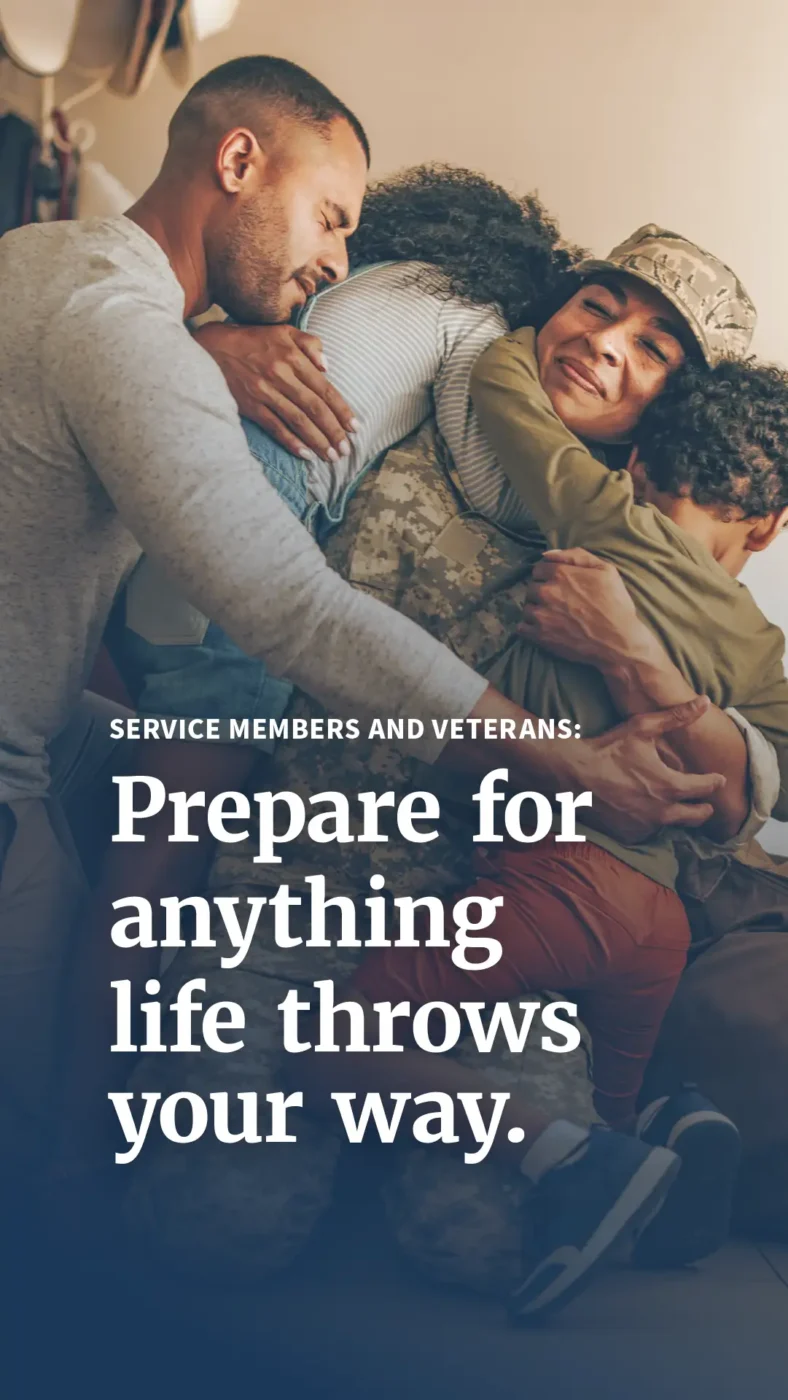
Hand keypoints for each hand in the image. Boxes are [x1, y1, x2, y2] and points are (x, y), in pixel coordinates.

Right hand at [193, 321, 357, 461]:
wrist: (212, 347)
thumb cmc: (253, 340)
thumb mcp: (284, 331)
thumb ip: (310, 344)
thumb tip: (327, 367)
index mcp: (293, 357)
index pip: (324, 389)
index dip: (341, 410)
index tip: (355, 427)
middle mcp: (281, 375)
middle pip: (314, 407)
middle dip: (333, 431)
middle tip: (346, 450)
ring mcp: (265, 392)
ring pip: (298, 420)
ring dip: (317, 440)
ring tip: (331, 456)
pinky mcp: (250, 405)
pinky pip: (275, 427)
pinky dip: (291, 442)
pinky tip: (306, 454)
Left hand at [519, 547, 657, 670]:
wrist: (618, 642)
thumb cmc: (615, 604)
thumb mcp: (605, 570)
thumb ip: (576, 556)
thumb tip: (547, 554)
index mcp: (560, 574)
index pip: (538, 569)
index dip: (547, 576)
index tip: (557, 585)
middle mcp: (546, 592)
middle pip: (531, 588)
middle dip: (541, 593)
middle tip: (557, 603)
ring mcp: (541, 615)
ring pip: (526, 608)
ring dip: (536, 611)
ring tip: (553, 617)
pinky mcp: (539, 636)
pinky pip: (522, 628)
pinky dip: (530, 629)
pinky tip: (544, 629)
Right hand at [563, 697, 725, 842]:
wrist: (573, 775)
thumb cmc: (608, 749)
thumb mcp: (643, 727)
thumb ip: (677, 717)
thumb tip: (706, 701)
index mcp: (671, 785)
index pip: (706, 788)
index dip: (714, 782)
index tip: (718, 779)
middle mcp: (663, 811)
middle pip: (697, 816)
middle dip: (704, 809)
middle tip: (705, 803)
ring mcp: (645, 826)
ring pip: (671, 824)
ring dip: (674, 815)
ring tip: (670, 805)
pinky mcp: (629, 835)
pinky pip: (648, 832)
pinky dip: (650, 823)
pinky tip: (645, 812)